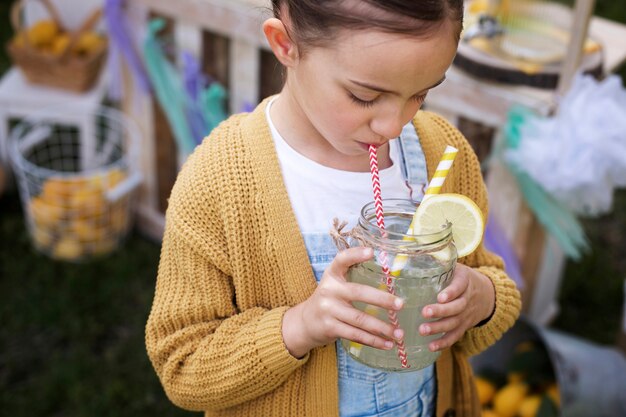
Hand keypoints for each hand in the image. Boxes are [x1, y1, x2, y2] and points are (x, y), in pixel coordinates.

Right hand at [282, 247, 404, 357]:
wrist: (305, 322)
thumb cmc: (329, 299)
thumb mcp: (335, 283)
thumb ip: (352, 276)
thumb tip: (388, 275)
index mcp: (332, 275)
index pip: (342, 260)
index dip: (355, 254)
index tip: (371, 252)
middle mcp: (329, 290)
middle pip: (359, 293)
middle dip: (382, 299)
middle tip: (400, 305)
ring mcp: (328, 310)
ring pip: (360, 319)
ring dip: (382, 328)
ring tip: (399, 334)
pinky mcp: (330, 328)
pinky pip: (355, 335)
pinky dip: (373, 341)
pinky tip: (387, 344)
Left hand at [418, 263, 494, 351]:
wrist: (487, 294)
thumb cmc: (461, 278)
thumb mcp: (455, 267)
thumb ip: (438, 264)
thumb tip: (411, 256)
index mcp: (465, 280)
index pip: (460, 286)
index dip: (451, 292)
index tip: (440, 297)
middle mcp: (468, 298)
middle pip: (457, 307)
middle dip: (441, 311)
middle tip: (425, 312)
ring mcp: (466, 314)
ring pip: (454, 322)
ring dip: (439, 328)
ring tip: (422, 330)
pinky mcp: (464, 326)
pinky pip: (455, 336)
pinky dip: (444, 342)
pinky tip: (431, 346)